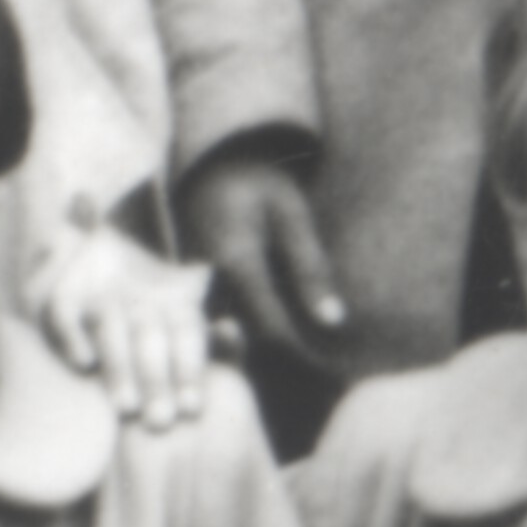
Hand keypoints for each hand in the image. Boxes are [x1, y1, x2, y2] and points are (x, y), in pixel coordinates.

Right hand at [23, 217, 224, 432]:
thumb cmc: (161, 316)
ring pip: (108, 323)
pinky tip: (84, 365)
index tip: (192, 409)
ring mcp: (100, 291)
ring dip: (118, 365)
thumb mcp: (194, 324)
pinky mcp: (65, 292)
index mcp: (176, 297)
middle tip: (160, 421)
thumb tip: (230, 331)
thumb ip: (220, 340)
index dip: (189, 368)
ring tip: (126, 407)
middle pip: (148, 332)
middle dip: (156, 377)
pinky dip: (72, 335)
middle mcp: (138, 293)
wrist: (104, 262)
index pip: (186, 329)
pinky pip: (63, 309)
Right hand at [173, 145, 351, 375]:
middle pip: (251, 334)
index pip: (270, 326)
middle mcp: (207, 279)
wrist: (216, 161)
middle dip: (288, 351)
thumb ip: (311, 267)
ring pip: (235, 329)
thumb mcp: (292, 215)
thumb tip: (334, 320)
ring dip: (269, 338)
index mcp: (234, 260)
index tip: (334, 364)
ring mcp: (194, 284)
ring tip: (310, 350)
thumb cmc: (262, 182)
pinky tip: (279, 322)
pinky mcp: (192, 284)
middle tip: (328, 364)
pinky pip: (222, 316)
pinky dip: (251, 323)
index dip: (303, 351)